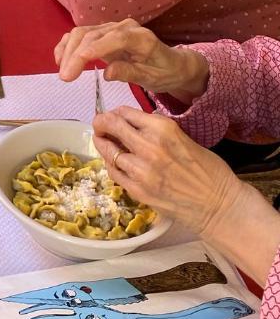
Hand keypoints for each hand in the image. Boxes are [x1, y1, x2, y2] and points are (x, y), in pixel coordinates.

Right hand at [55, 19, 210, 101]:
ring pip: (82, 32)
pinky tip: (61, 59)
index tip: (73, 70)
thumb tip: (107, 73)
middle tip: (65, 78)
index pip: (110, 39)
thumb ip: (130, 73)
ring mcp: (112, 27)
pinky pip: (82, 35)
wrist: (173, 63)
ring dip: (68, 50)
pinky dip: (69, 45)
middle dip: (74, 55)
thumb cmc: (165, 72)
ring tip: (62, 71)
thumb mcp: (153, 79)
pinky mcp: (104, 33)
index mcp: (140, 37)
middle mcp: (124, 27)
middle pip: (91, 34)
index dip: (89, 51)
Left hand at [91, 106, 239, 237]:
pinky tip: (115, 163)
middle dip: (102, 123)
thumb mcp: (183, 137)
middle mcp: (149, 146)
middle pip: (112, 126)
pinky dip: (112, 165)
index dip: (115, 113)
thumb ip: (156, 130)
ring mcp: (142, 171)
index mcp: (163, 129)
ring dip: (104, 144)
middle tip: (99, 124)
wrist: (220, 206)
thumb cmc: (208, 171)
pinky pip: (115, 173)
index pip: (125, 112)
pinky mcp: (139, 191)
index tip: (112, 115)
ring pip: (109, 150)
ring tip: (103, 142)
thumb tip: (132, 123)